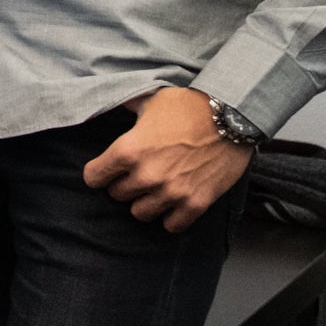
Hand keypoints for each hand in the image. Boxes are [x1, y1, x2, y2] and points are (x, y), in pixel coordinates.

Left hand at [83, 87, 251, 231]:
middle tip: (138, 173)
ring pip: (140, 213)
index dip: (99, 172)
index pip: (93, 177)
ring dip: (145, 201)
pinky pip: (172, 225)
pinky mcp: (196, 203)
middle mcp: (146, 175)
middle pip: (117, 195)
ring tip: (155, 188)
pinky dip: (171, 217)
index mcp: (128, 150)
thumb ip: (125, 107)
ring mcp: (171, 192)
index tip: (106, 170)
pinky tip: (174, 203)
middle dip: (124, 184)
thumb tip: (107, 99)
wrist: (232, 114)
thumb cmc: (188, 105)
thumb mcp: (148, 100)